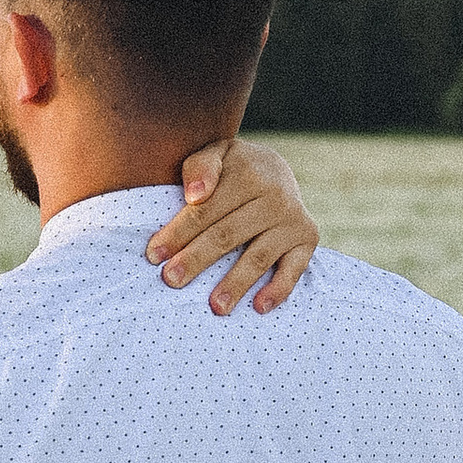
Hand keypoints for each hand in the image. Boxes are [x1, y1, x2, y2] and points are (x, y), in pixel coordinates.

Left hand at [144, 138, 319, 315]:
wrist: (274, 169)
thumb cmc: (231, 169)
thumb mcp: (215, 154)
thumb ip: (200, 167)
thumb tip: (194, 195)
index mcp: (248, 173)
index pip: (206, 210)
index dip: (179, 233)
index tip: (154, 255)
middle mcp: (275, 196)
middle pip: (228, 234)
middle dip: (197, 259)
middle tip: (172, 280)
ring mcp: (292, 219)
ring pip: (258, 257)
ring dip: (236, 284)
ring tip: (215, 307)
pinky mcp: (307, 238)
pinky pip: (294, 269)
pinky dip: (278, 289)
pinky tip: (259, 307)